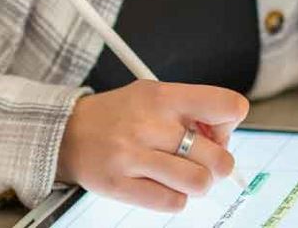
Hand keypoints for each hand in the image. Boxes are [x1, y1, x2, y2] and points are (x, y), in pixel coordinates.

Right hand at [56, 80, 249, 211]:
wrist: (67, 132)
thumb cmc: (119, 115)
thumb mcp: (153, 94)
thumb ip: (191, 109)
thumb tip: (225, 137)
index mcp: (162, 96)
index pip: (228, 106)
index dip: (230, 124)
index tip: (215, 130)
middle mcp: (149, 124)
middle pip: (219, 158)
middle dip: (217, 164)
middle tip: (199, 159)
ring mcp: (133, 156)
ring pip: (199, 183)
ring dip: (196, 184)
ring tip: (180, 174)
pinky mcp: (120, 186)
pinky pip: (172, 203)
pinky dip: (174, 198)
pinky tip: (160, 184)